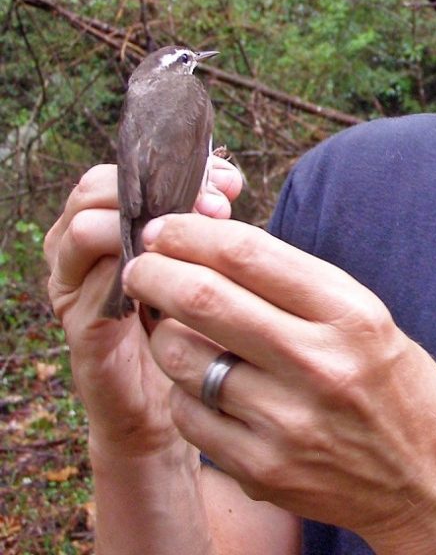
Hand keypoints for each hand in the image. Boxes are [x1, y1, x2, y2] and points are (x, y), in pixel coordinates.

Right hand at [44, 157, 241, 454]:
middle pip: (94, 188)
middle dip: (157, 190)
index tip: (229, 183)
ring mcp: (74, 287)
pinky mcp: (80, 328)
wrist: (179, 400)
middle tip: (215, 209)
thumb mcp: (204, 258)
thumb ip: (207, 218)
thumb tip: (225, 181)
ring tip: (195, 244)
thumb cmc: (196, 318)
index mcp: (110, 221)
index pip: (124, 169)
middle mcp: (81, 247)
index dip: (177, 167)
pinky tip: (179, 284)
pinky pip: (92, 289)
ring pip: (82, 229)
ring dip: (141, 226)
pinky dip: (135, 276)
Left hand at [123, 215, 435, 552]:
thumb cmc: (395, 384)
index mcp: (350, 314)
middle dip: (156, 272)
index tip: (166, 228)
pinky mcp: (262, 469)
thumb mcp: (367, 317)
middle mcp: (317, 364)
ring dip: (164, 332)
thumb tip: (219, 249)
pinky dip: (183, 390)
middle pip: (205, 300)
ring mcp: (286, 422)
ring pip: (184, 359)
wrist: (425, 480)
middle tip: (141, 264)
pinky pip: (189, 416)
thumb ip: (300, 286)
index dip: (193, 234)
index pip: (251, 255)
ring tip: (171, 325)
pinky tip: (201, 382)